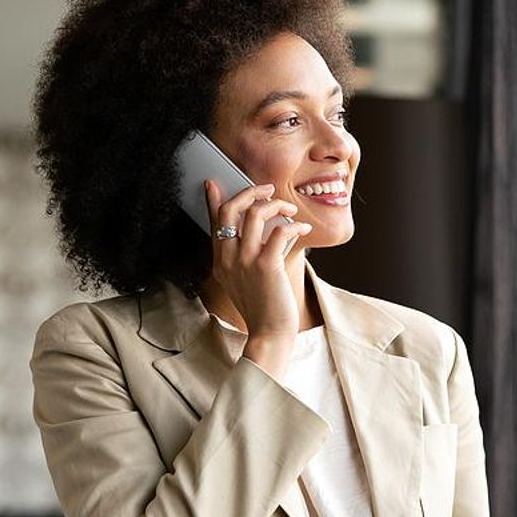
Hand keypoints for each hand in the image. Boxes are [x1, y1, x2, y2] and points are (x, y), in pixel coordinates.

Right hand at [204, 178, 312, 339]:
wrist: (268, 334)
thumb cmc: (263, 307)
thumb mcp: (245, 280)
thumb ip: (246, 256)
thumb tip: (267, 230)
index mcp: (220, 260)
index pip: (214, 222)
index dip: (213, 200)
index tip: (213, 183)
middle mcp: (228, 258)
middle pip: (231, 209)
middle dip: (250, 192)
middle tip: (268, 189)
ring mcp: (245, 261)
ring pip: (255, 214)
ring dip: (276, 204)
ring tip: (290, 209)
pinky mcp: (266, 266)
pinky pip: (280, 231)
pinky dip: (294, 224)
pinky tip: (303, 228)